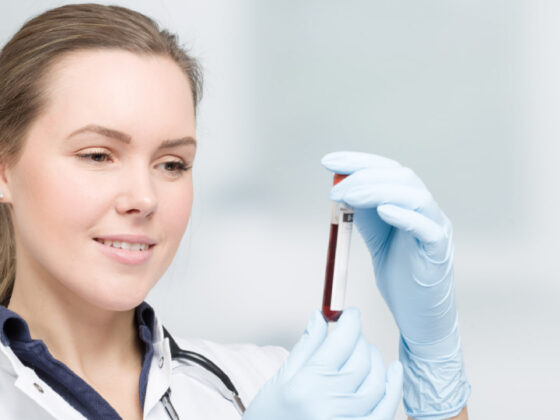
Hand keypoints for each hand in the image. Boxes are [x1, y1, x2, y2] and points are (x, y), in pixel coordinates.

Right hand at [243, 308, 402, 419]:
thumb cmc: (269, 418)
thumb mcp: (281, 380)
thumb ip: (307, 347)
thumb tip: (321, 318)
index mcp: (305, 386)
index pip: (340, 343)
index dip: (350, 322)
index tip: (350, 314)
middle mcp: (328, 406)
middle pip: (361, 361)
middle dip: (359, 339)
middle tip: (351, 333)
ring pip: (376, 383)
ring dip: (375, 360)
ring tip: (365, 351)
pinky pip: (385, 410)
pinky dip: (393, 387)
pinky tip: (392, 370)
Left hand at [321, 151, 469, 418]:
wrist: (418, 316)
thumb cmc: (399, 276)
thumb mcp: (376, 237)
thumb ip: (363, 213)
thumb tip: (341, 188)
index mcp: (410, 204)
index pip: (388, 169)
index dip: (359, 161)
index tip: (328, 161)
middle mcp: (426, 211)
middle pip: (402, 177)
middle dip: (365, 175)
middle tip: (335, 187)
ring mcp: (436, 230)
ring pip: (416, 196)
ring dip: (378, 190)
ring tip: (348, 196)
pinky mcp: (439, 253)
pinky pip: (427, 228)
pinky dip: (405, 215)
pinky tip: (383, 210)